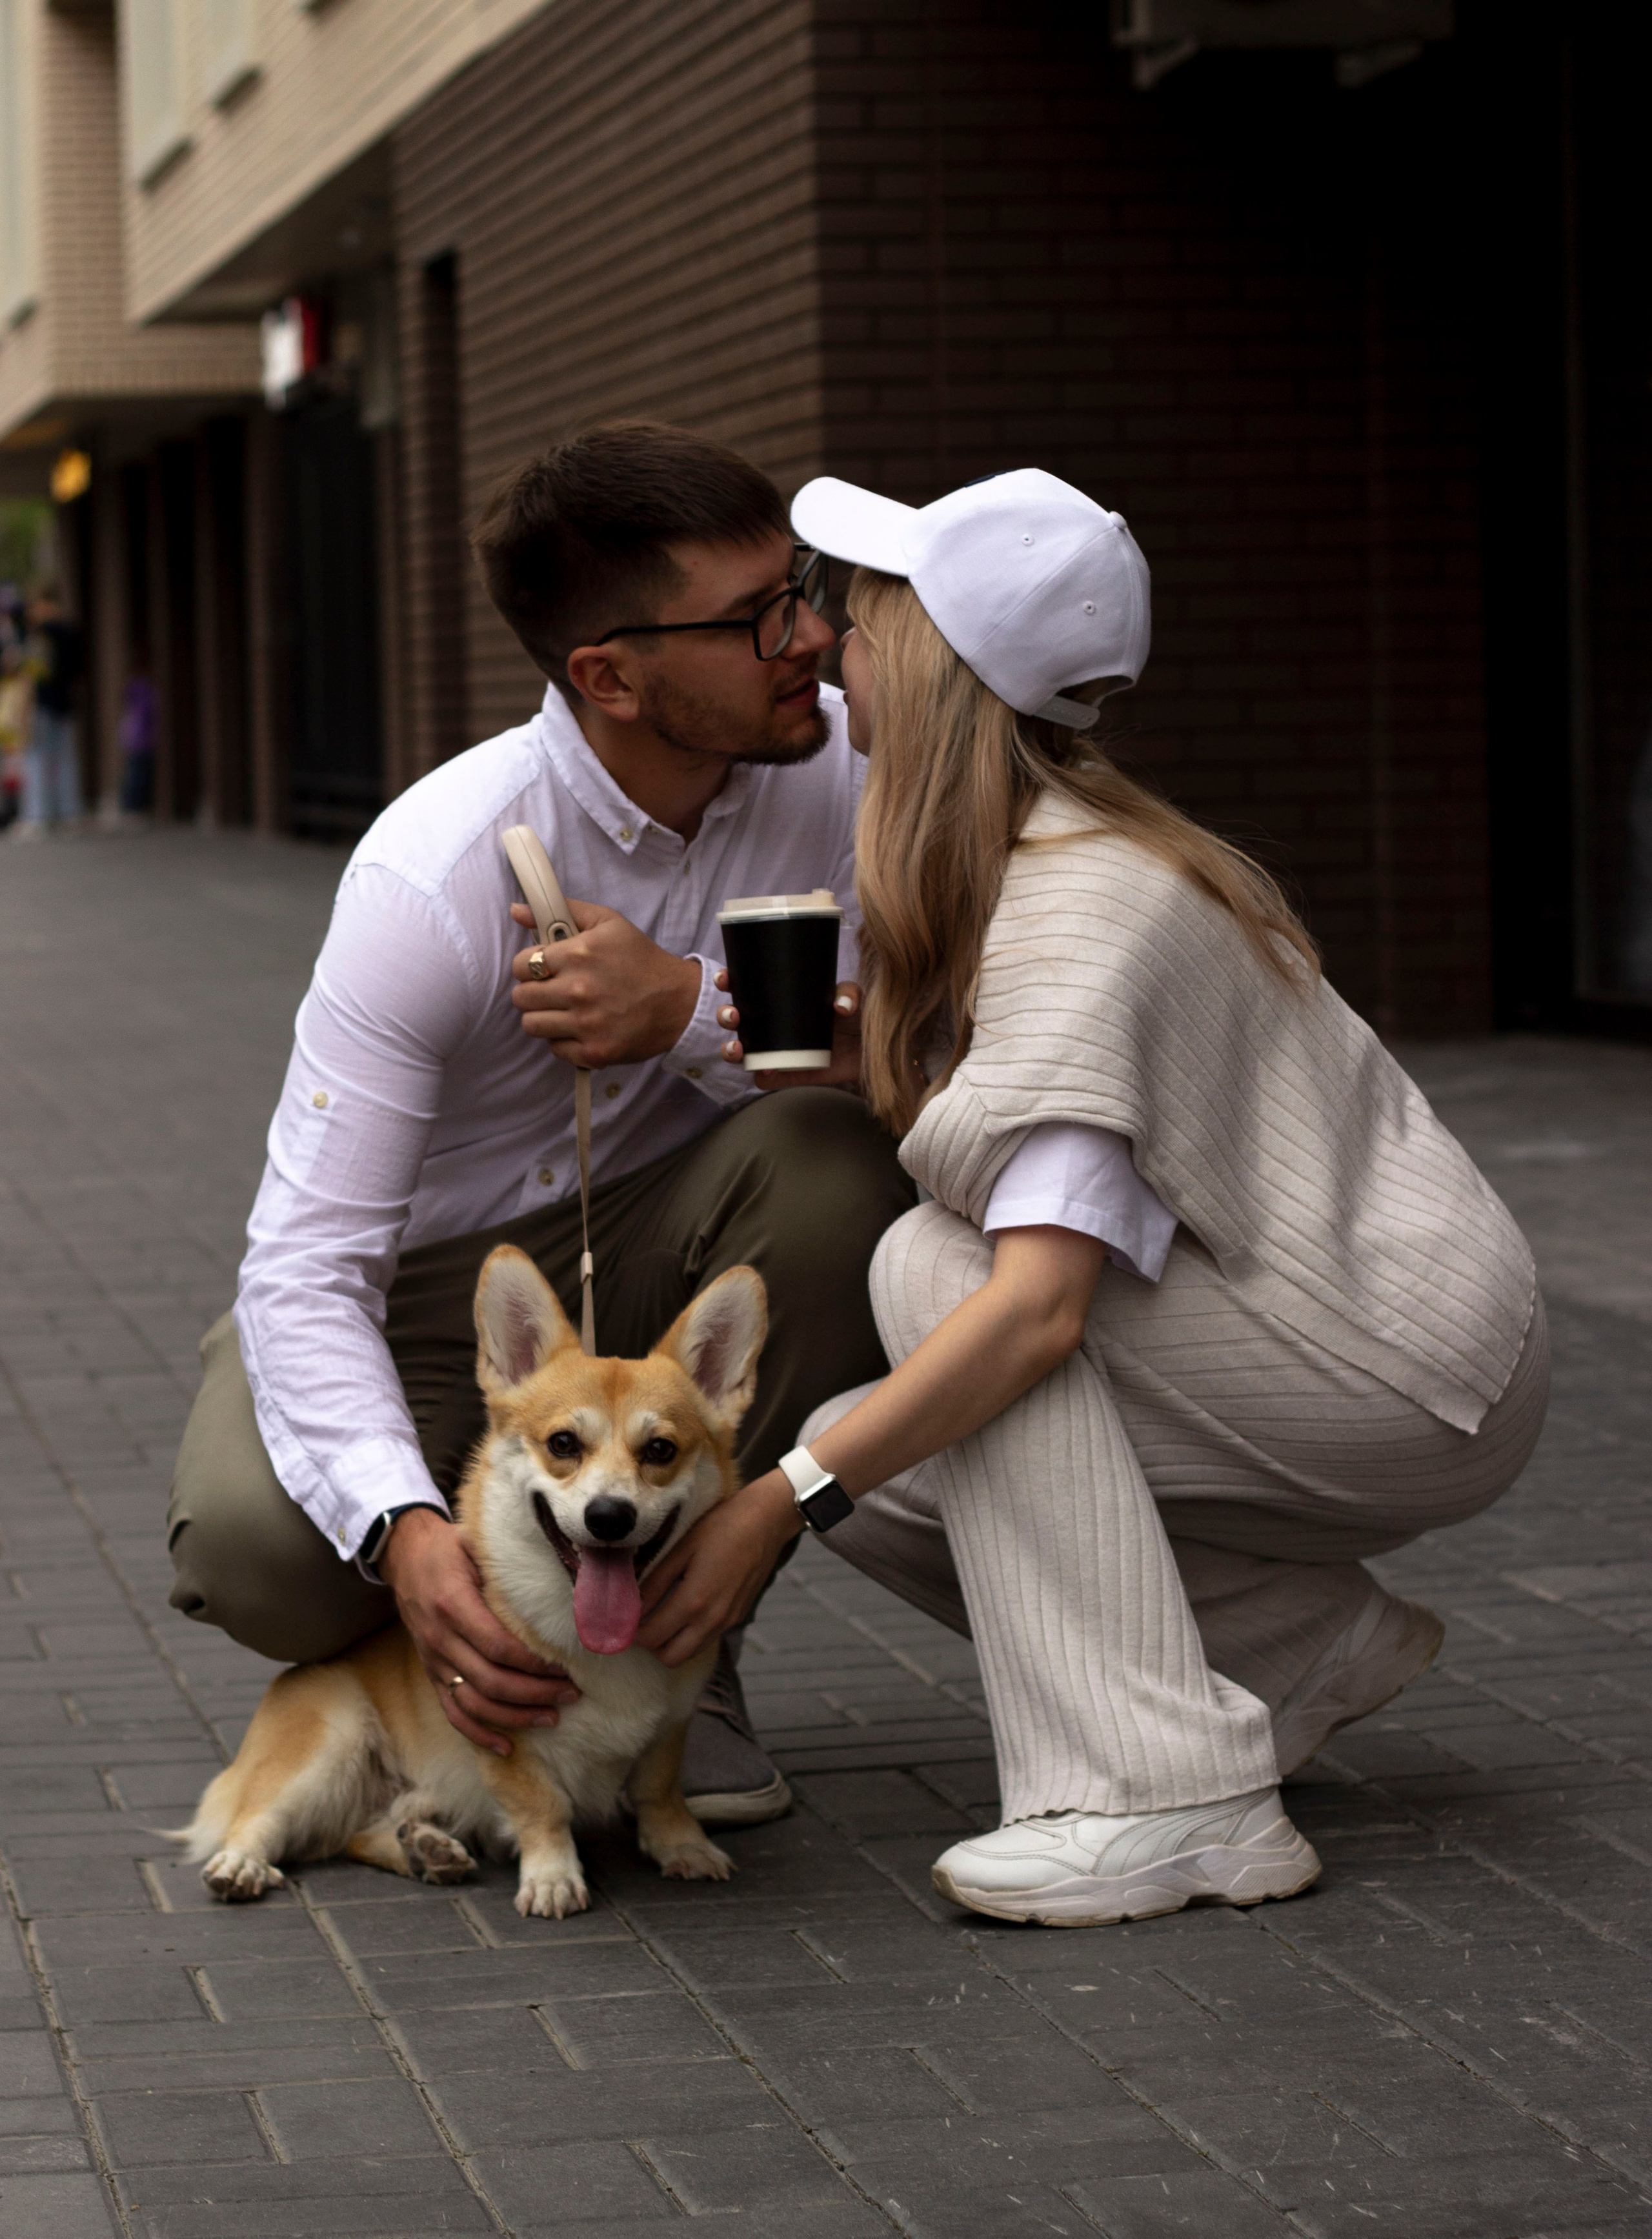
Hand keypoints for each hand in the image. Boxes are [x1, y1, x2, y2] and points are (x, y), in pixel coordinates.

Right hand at [380, 1507, 580, 1753]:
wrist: (404, 1556)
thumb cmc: (448, 1548)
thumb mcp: (474, 1543)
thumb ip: (505, 1562)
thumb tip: (555, 1569)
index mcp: (453, 1604)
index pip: (497, 1646)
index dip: (532, 1662)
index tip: (564, 1666)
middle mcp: (440, 1638)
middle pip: (490, 1681)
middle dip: (534, 1693)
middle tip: (571, 1694)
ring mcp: (434, 1661)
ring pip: (474, 1704)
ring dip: (514, 1717)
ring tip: (552, 1718)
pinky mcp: (432, 1674)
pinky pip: (453, 1712)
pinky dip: (479, 1734)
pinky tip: (506, 1747)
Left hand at [510, 900, 701, 1067]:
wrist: (679, 1001)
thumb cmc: (642, 959)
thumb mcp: (608, 923)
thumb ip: (564, 911)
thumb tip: (516, 910)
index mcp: (578, 954)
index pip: (521, 964)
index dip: (527, 966)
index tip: (542, 969)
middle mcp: (579, 989)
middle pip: (521, 997)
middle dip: (532, 992)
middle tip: (551, 990)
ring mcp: (586, 1024)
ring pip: (532, 1025)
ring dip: (543, 1017)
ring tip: (562, 1010)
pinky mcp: (594, 1051)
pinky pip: (555, 1049)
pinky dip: (563, 1040)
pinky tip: (580, 1028)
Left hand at [635, 1472, 800, 1666]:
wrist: (766, 1521)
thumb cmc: (722, 1526)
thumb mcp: (681, 1549)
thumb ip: (655, 1581)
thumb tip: (631, 1606)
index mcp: (695, 1600)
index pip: (652, 1636)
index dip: (631, 1632)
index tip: (621, 1618)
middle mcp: (713, 1619)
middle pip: (670, 1657)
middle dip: (650, 1644)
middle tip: (639, 1620)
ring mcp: (728, 1621)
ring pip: (689, 1653)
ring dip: (670, 1643)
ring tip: (659, 1615)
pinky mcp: (737, 1617)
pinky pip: (706, 1639)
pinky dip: (689, 1635)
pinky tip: (684, 1609)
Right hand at [716, 974, 862, 1089]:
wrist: (871, 1050)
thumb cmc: (858, 1016)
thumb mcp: (855, 996)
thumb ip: (850, 994)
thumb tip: (841, 1005)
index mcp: (780, 998)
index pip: (746, 986)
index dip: (728, 981)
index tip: (725, 980)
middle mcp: (772, 1023)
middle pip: (736, 1018)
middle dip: (725, 1016)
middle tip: (734, 1016)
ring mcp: (778, 1050)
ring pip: (742, 1049)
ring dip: (731, 1049)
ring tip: (738, 1049)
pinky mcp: (789, 1074)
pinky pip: (767, 1077)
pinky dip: (761, 1076)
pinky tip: (764, 1072)